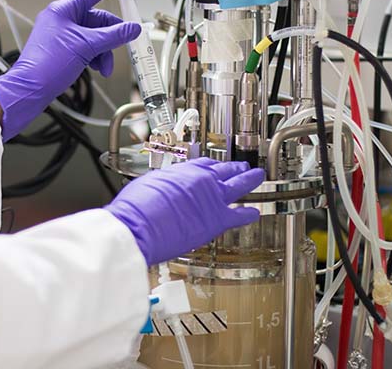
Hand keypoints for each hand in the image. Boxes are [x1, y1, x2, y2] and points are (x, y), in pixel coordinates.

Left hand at [0, 0, 144, 140]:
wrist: (30, 90)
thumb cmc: (46, 65)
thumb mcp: (86, 47)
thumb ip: (113, 36)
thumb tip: (132, 28)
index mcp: (64, 9)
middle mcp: (63, 19)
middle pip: (99, 20)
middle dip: (112, 37)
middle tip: (125, 45)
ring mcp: (63, 35)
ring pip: (94, 37)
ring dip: (104, 52)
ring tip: (105, 68)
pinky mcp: (63, 49)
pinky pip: (87, 47)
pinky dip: (95, 57)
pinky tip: (97, 68)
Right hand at [105, 159, 264, 265]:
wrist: (137, 227)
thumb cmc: (135, 209)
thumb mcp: (146, 184)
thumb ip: (163, 184)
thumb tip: (165, 188)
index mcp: (182, 170)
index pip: (204, 164)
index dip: (213, 165)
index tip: (217, 165)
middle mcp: (200, 180)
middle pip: (224, 170)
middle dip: (235, 167)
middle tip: (242, 166)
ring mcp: (212, 198)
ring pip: (239, 184)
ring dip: (250, 180)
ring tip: (257, 177)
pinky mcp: (217, 219)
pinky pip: (239, 215)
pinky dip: (248, 214)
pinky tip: (255, 214)